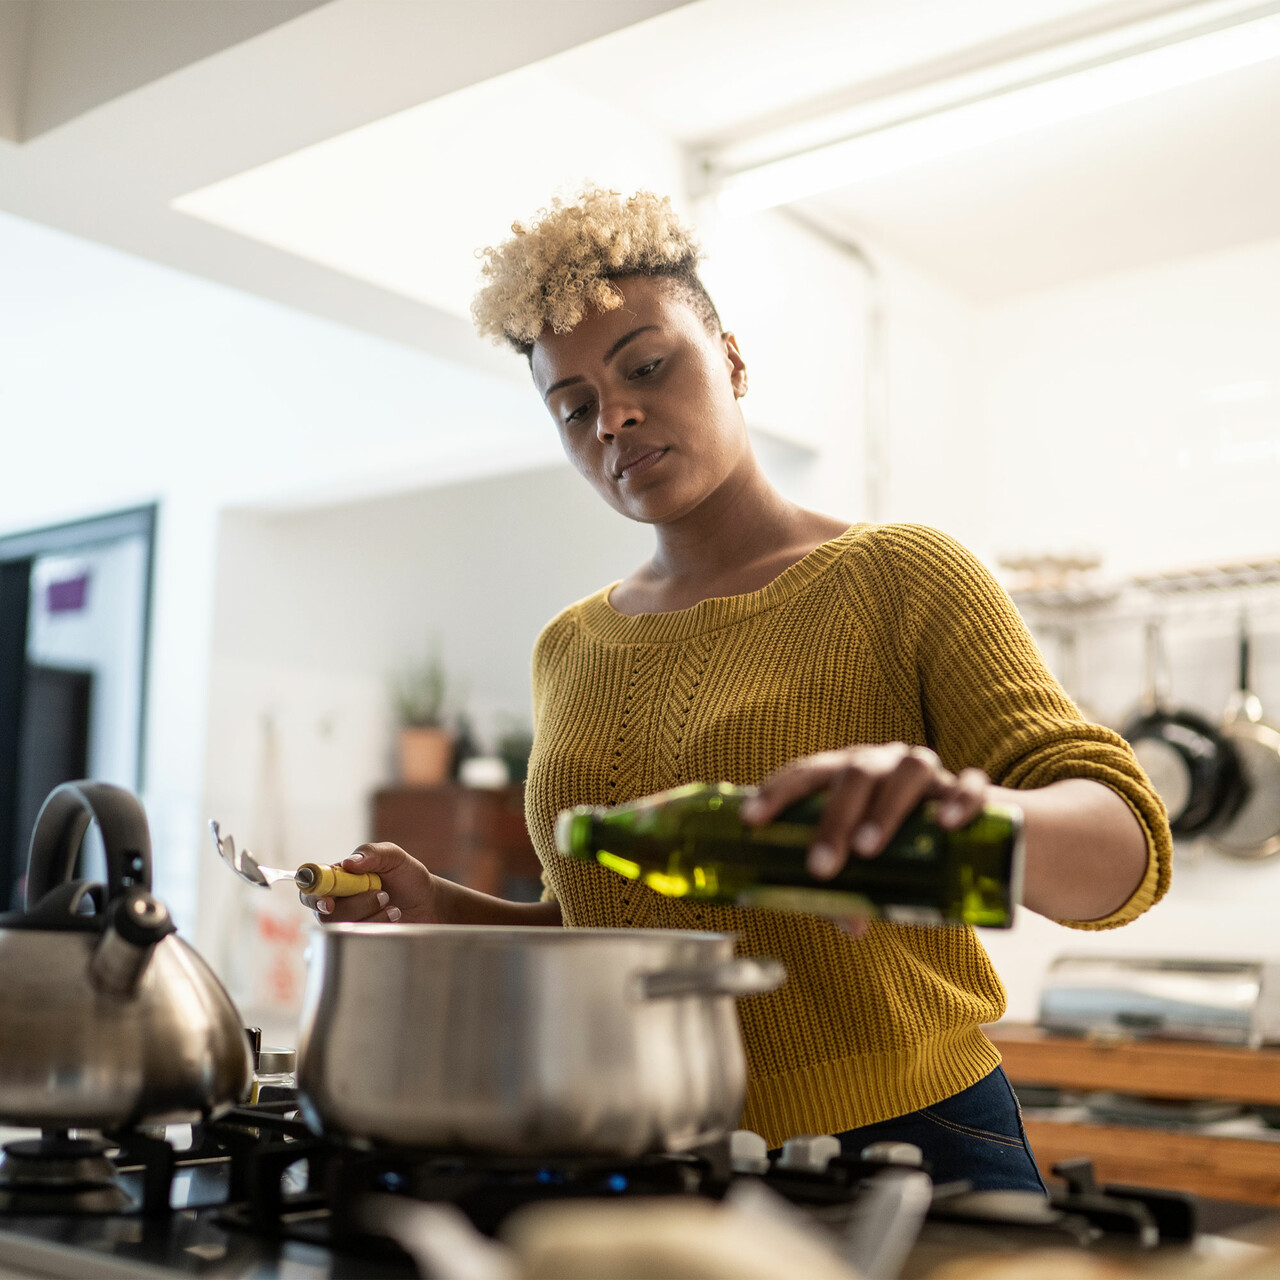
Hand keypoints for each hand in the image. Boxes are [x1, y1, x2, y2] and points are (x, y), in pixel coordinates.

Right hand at [300, 842, 438, 924]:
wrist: (428, 902)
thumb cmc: (407, 876)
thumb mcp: (394, 857)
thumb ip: (372, 854)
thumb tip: (349, 863)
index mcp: (339, 877)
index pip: (310, 885)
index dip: (312, 894)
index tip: (328, 902)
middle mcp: (338, 899)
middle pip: (324, 911)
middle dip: (353, 905)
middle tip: (382, 894)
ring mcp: (349, 919)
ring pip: (342, 924)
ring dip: (371, 913)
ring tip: (392, 903)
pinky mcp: (360, 935)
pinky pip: (358, 936)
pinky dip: (378, 924)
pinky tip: (394, 915)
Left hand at [741, 743, 988, 934]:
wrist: (971, 833)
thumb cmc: (901, 844)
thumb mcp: (870, 865)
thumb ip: (854, 893)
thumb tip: (850, 925)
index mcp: (847, 774)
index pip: (807, 773)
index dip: (777, 792)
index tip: (752, 821)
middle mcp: (884, 763)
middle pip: (855, 772)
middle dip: (833, 818)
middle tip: (821, 866)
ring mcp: (931, 771)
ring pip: (909, 770)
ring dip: (885, 809)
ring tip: (868, 849)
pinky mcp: (974, 788)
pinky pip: (971, 785)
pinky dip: (959, 800)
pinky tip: (946, 825)